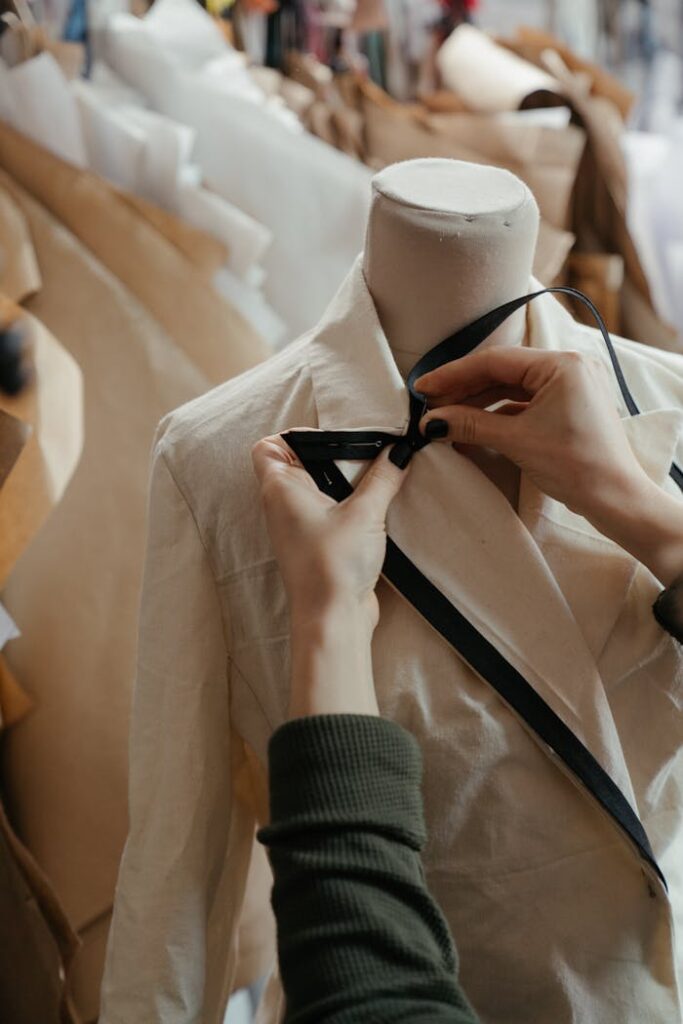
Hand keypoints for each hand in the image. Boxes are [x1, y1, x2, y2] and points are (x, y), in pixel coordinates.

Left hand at [252, 434, 407, 715]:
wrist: (334, 619)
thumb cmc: (333, 563)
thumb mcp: (364, 512)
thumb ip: (383, 477)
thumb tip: (399, 451)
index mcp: (280, 488)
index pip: (268, 447)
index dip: (293, 436)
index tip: (332, 437)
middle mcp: (283, 505)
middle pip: (299, 464)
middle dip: (332, 455)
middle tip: (367, 451)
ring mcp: (299, 526)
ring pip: (317, 488)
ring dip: (344, 481)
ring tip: (377, 474)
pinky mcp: (318, 543)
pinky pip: (330, 511)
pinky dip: (349, 503)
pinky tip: (378, 502)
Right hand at [417, 347, 682, 584]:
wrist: (616, 499)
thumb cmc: (577, 466)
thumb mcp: (517, 441)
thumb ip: (470, 424)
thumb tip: (432, 422)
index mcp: (562, 364)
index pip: (494, 361)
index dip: (453, 374)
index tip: (423, 388)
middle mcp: (568, 367)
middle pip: (501, 372)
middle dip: (463, 390)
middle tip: (429, 405)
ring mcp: (570, 386)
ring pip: (511, 388)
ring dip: (478, 403)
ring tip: (445, 418)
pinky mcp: (568, 406)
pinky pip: (524, 402)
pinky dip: (497, 414)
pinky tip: (472, 426)